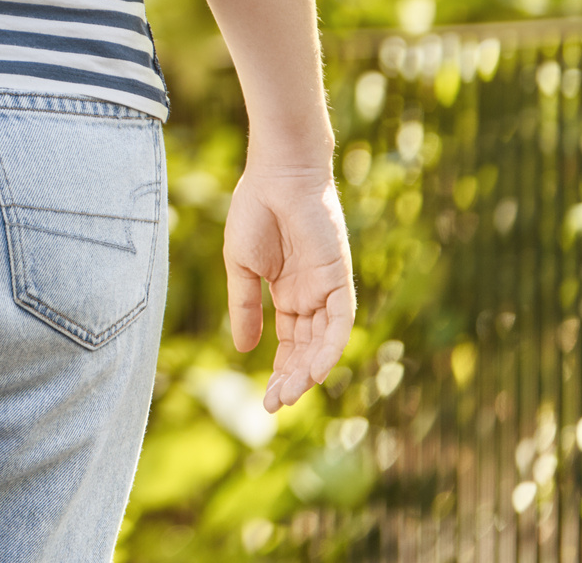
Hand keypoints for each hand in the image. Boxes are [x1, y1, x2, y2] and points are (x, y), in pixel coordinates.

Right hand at [224, 161, 354, 410]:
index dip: (279, 372)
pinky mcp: (339, 278)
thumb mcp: (241, 268)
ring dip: (309, 370)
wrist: (276, 176)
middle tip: (274, 405)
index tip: (266, 400)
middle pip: (306, 350)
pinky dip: (331, 347)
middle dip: (291, 379)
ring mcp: (327, 289)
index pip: (288, 344)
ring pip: (324, 342)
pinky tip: (316, 369)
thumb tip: (243, 349)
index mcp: (288, 294)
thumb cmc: (254, 213)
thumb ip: (245, 307)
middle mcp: (311, 297)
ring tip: (289, 394)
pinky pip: (340, 321)